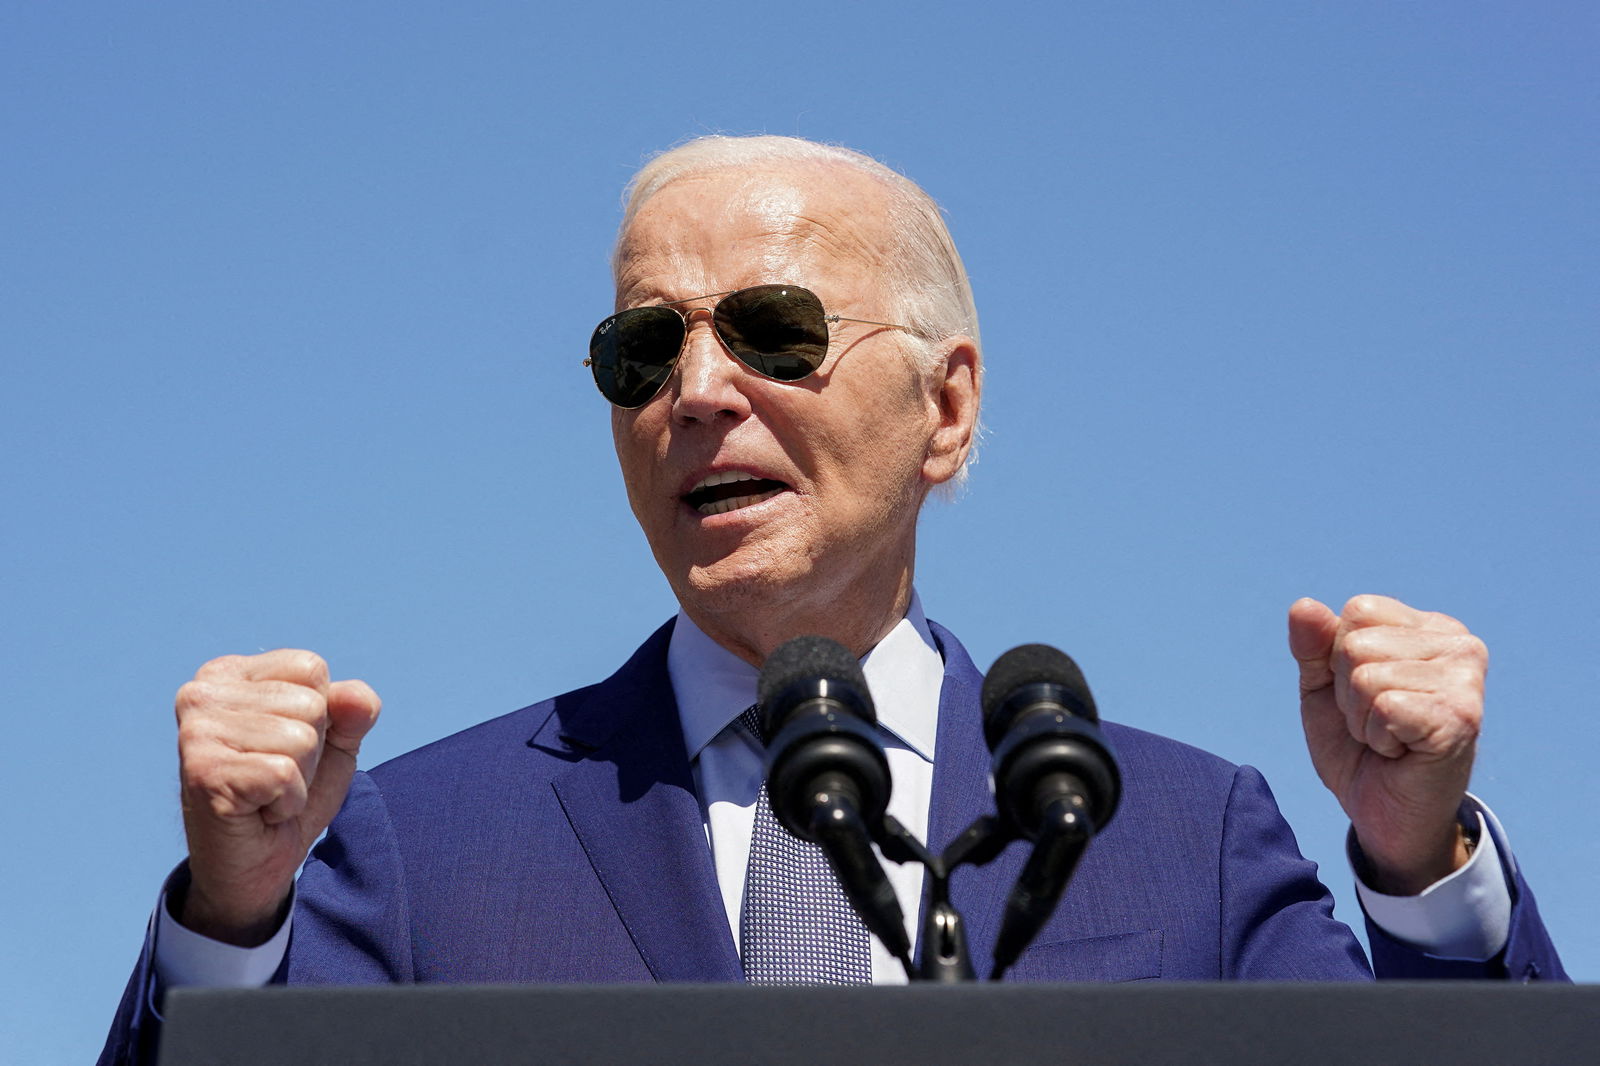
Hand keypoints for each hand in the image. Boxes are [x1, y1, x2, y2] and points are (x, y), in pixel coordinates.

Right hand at [175, 650, 380, 944]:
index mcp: (229, 673)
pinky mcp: (202, 774)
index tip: (286, 746)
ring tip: (265, 794)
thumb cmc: (289, 792)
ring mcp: (196, 733)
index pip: (311, 668)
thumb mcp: (335, 742)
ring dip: (297, 779)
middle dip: (310, 751)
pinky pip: (284, 775)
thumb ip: (353, 710)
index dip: (322, 714)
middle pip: (311, 704)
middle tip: (274, 778)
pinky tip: (258, 811)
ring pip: (301, 739)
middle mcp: (201, 694)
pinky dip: (286, 802)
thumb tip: (358, 698)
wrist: (256, 866)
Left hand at [1289, 595, 1483, 893]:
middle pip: (1356, 643)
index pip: (1358, 610)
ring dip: (1362, 718)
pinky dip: (1377, 736)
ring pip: (1365, 675)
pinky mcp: (1461, 717)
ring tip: (1390, 739)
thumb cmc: (1358, 747)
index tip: (1365, 695)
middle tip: (1378, 724)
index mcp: (1430, 628)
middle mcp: (1460, 644)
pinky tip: (1402, 752)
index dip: (1339, 659)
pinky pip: (1383, 706)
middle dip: (1348, 692)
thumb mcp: (1323, 688)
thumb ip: (1312, 645)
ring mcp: (1466, 680)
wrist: (1383, 816)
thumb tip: (1303, 606)